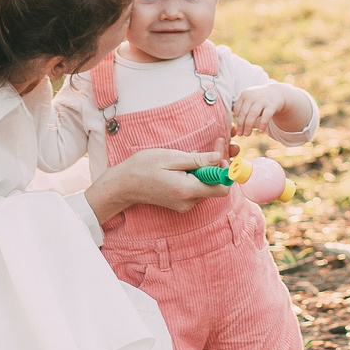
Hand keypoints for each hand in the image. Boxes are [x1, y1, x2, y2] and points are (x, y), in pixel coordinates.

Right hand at [86, 144, 223, 221]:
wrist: (124, 184)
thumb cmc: (143, 167)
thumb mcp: (171, 157)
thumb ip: (197, 160)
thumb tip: (219, 158)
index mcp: (187, 190)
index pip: (222, 188)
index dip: (226, 171)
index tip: (221, 154)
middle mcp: (189, 202)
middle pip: (215, 185)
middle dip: (217, 165)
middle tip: (215, 145)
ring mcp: (185, 204)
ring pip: (206, 186)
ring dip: (205, 169)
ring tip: (192, 156)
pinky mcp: (181, 202)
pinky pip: (196, 188)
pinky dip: (196, 176)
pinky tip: (185, 165)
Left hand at [231, 84, 305, 139]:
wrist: (276, 93)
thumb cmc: (259, 100)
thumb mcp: (250, 100)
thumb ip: (242, 109)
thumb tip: (235, 126)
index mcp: (245, 94)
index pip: (237, 109)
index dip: (237, 119)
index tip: (238, 127)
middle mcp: (253, 96)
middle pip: (244, 112)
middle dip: (241, 125)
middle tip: (240, 134)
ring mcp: (262, 100)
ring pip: (253, 114)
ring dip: (248, 126)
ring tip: (247, 134)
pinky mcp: (272, 105)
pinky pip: (266, 116)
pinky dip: (262, 124)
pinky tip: (260, 131)